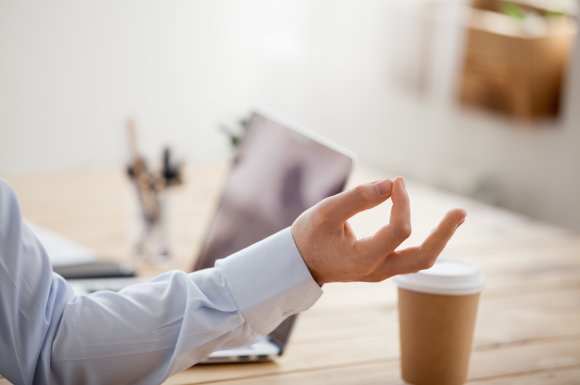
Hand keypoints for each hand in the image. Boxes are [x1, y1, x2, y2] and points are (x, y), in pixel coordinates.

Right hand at [291, 177, 465, 284]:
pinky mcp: (380, 267)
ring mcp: (380, 272)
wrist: (297, 263)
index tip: (396, 182)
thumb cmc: (308, 236)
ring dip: (439, 239)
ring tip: (457, 216)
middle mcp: (377, 270)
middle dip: (444, 234)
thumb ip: (357, 198)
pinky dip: (424, 240)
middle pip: (423, 258)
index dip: (402, 203)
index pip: (399, 230)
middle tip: (461, 211)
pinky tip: (435, 226)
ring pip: (420, 261)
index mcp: (363, 259)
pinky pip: (411, 257)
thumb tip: (390, 185)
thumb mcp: (325, 212)